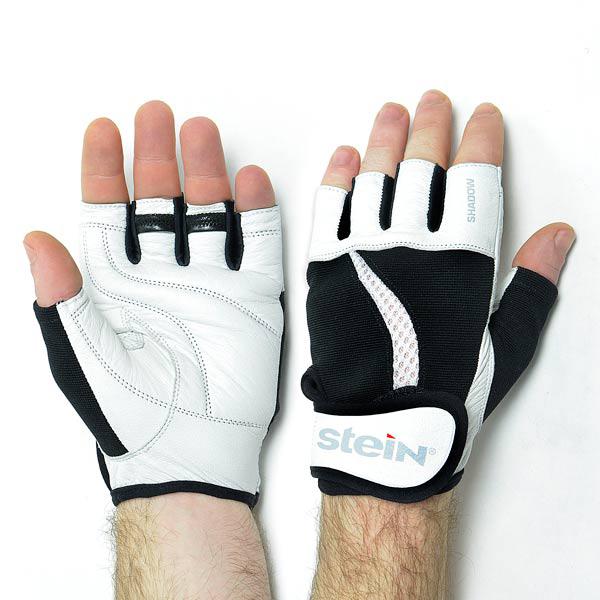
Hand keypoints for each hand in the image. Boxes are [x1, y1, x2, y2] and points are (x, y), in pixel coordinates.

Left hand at [25, 101, 283, 506]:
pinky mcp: (253, 298)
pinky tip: (250, 181)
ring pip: (208, 215)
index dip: (105, 170)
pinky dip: (257, 214)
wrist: (191, 452)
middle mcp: (164, 276)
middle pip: (160, 202)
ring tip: (201, 133)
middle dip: (157, 157)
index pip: (108, 213)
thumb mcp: (80, 353)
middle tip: (157, 114)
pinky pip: (258, 246)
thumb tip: (35, 237)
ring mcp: (211, 283)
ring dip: (206, 174)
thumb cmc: (129, 412)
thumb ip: (59, 296)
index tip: (104, 129)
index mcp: (118, 284)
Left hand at [303, 91, 574, 503]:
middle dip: (432, 128)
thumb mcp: (504, 344)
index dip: (480, 142)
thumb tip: (560, 235)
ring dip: (386, 140)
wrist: (383, 428)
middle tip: (434, 99)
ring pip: (376, 179)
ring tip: (391, 111)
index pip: (475, 181)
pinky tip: (346, 157)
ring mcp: (362, 253)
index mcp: (461, 261)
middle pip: (424, 169)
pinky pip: (329, 211)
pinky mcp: (325, 269)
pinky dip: (337, 180)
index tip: (482, 116)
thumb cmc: (447, 391)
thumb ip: (532, 287)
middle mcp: (411, 247)